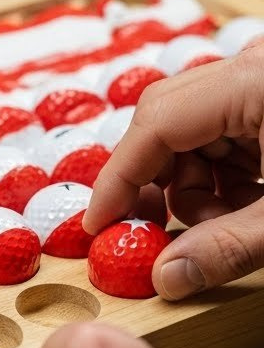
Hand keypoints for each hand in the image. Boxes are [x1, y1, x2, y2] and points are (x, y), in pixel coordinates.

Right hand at [83, 41, 263, 298]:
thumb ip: (230, 247)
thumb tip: (166, 279)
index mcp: (253, 81)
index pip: (156, 122)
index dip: (119, 179)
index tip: (100, 225)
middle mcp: (251, 68)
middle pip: (166, 121)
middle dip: (157, 184)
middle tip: (150, 235)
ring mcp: (260, 79)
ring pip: (194, 132)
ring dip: (196, 187)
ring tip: (227, 226)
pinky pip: (225, 133)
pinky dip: (224, 176)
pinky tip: (246, 206)